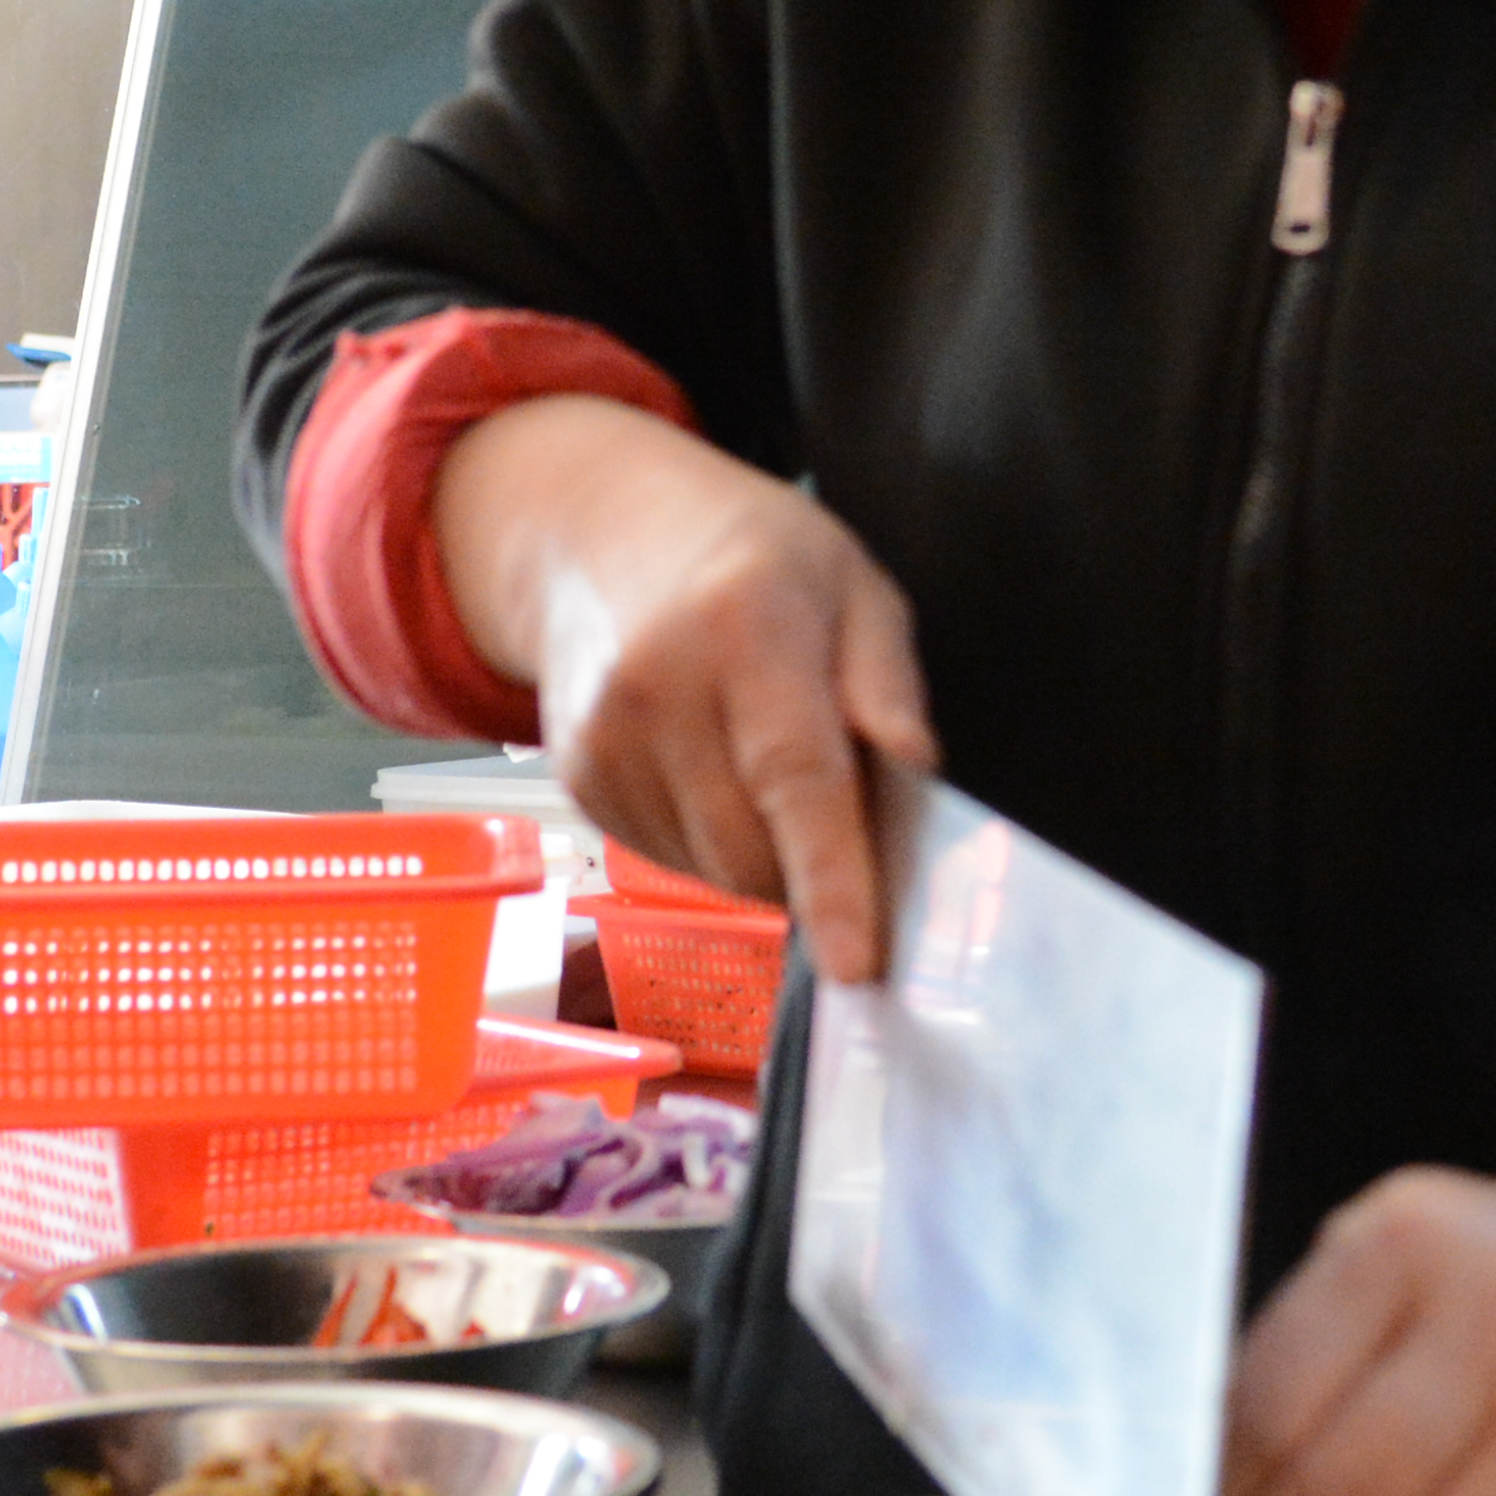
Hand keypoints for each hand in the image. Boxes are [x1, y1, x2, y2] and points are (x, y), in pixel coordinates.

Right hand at [433, 392, 934, 981]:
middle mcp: (659, 686)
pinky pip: (668, 861)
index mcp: (747, 627)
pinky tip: (714, 771)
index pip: (796, 776)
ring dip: (764, 858)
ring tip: (767, 766)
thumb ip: (888, 682)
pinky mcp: (577, 779)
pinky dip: (712, 844)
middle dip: (817, 872)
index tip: (859, 964)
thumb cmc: (753, 562)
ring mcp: (604, 739)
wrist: (605, 532)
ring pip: (712, 870)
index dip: (833, 880)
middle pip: (754, 848)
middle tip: (848, 816)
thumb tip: (917, 769)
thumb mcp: (852, 587)